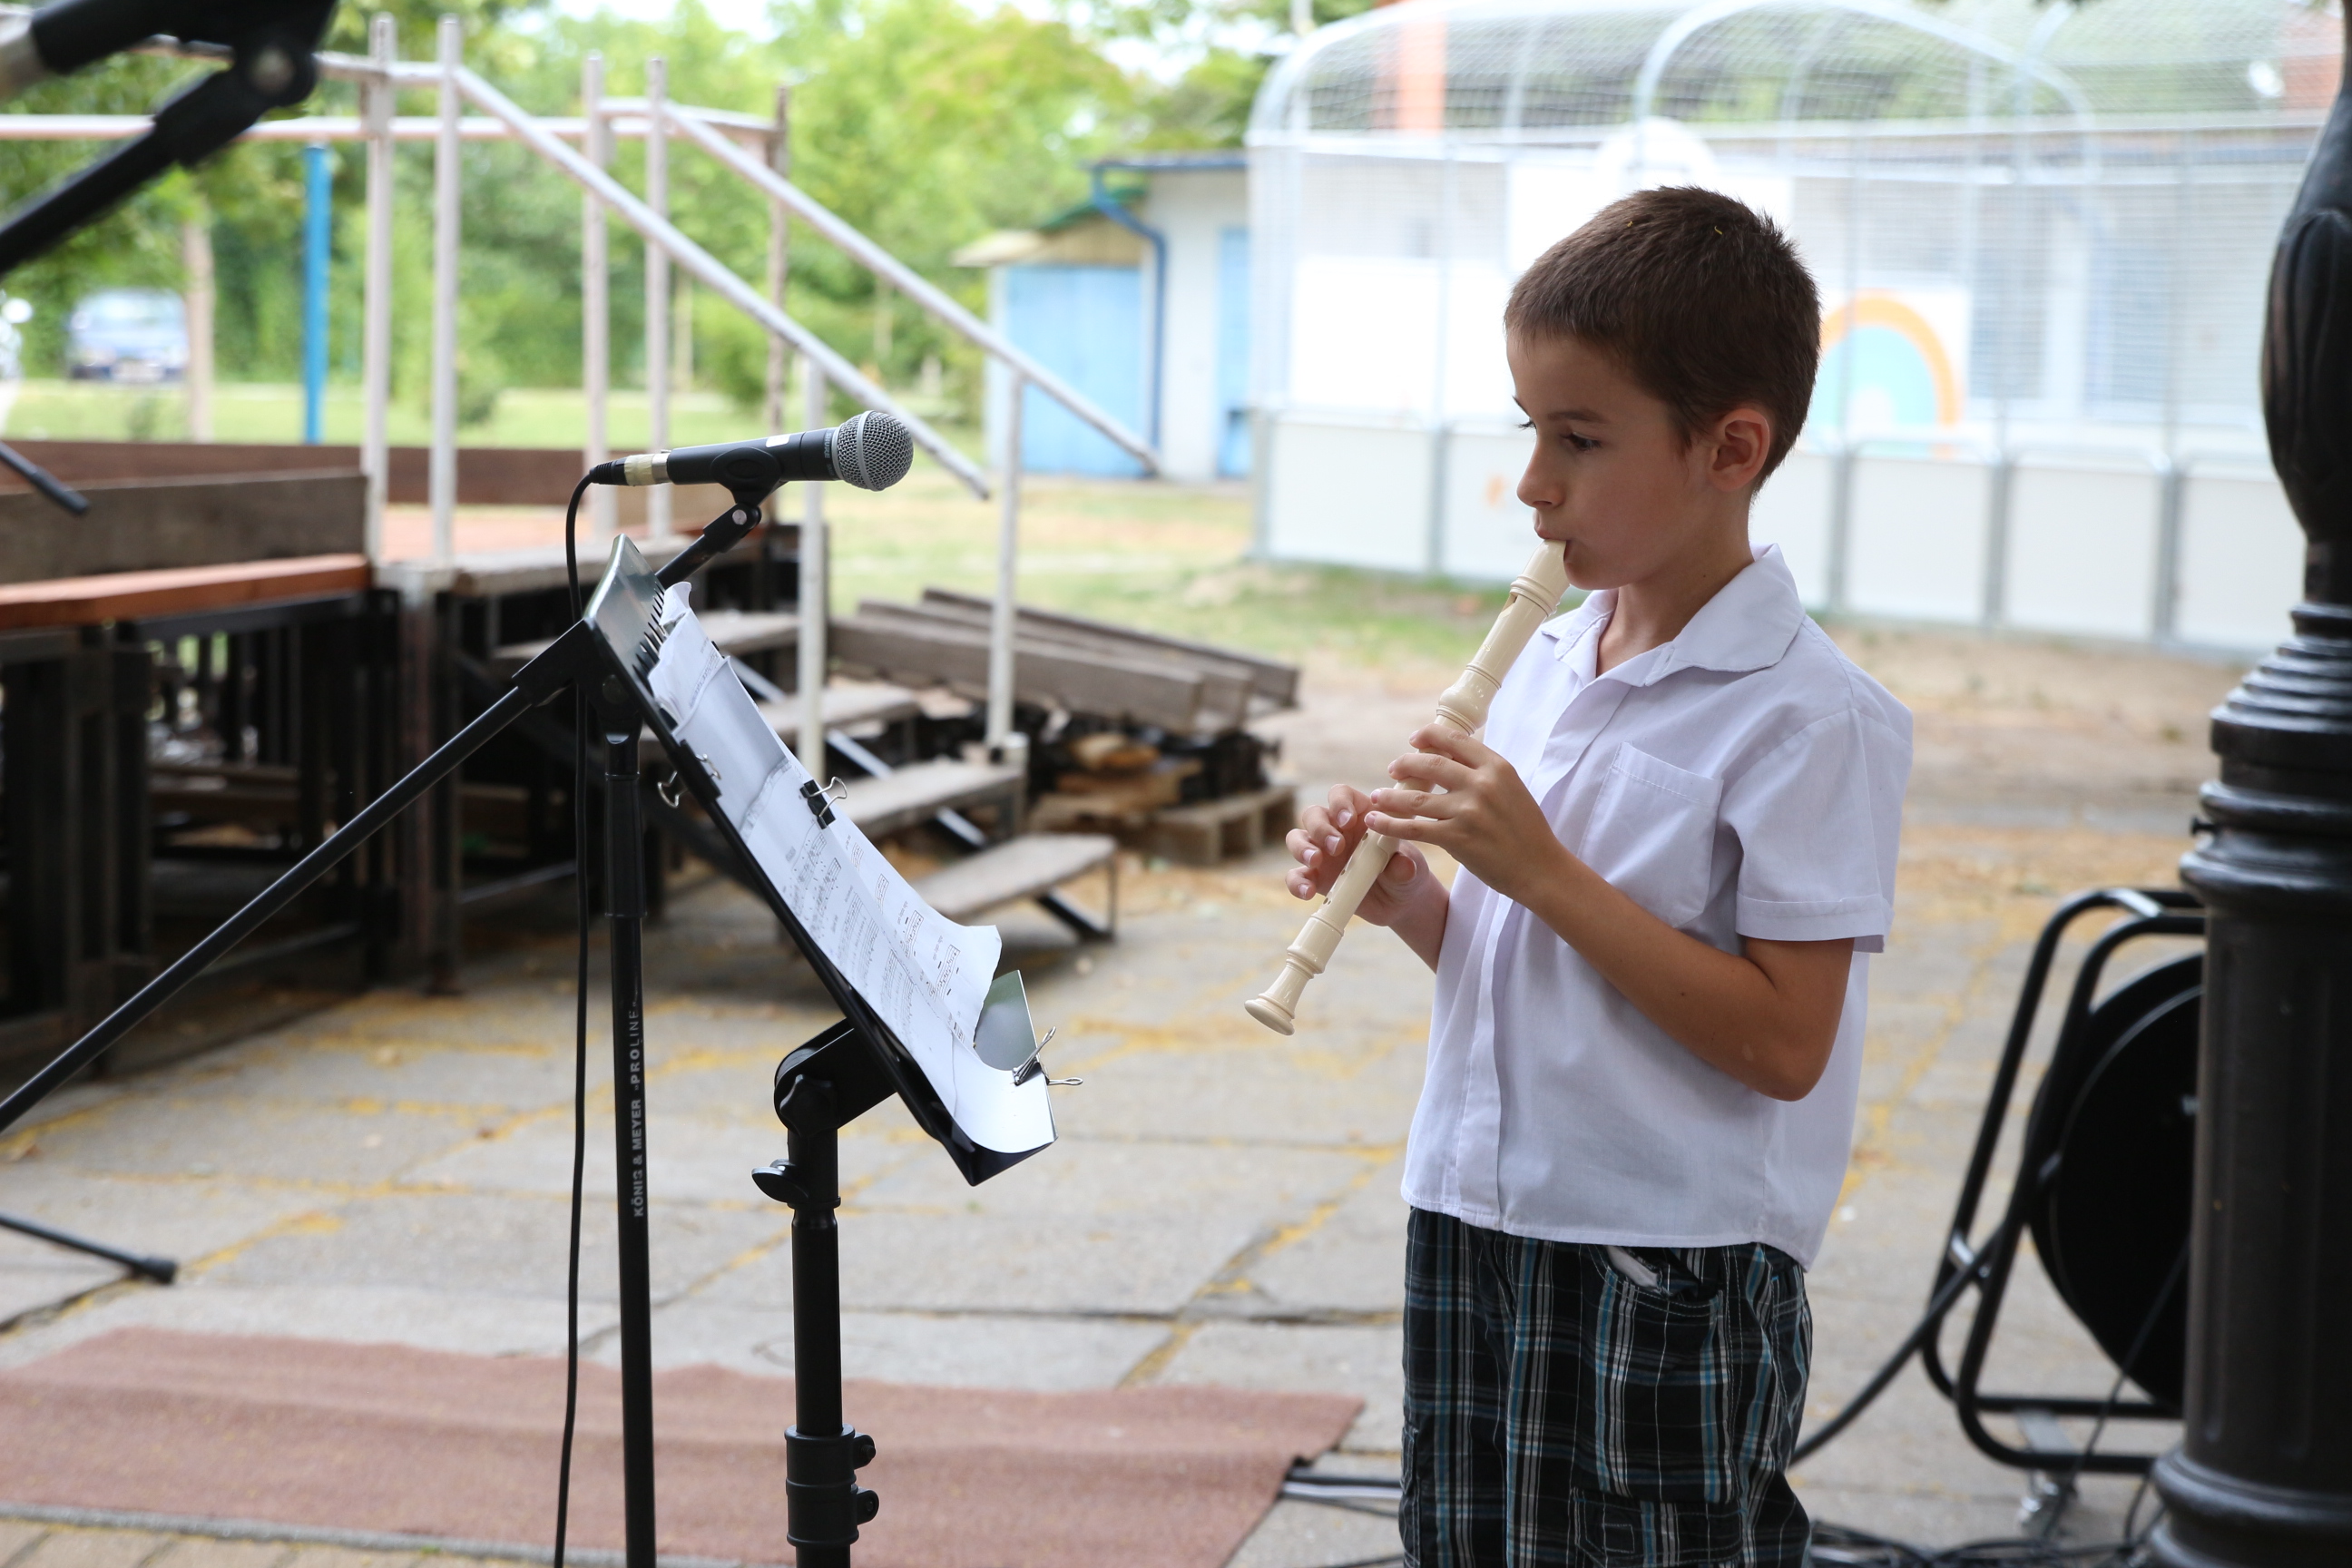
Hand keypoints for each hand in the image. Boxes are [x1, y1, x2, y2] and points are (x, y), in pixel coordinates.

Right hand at [1284, 783, 1432, 927]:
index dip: (1340, 802)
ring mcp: (1322, 853)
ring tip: (1315, 861)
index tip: (1348, 820)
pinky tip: (1308, 891)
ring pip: (1296, 838)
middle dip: (1320, 827)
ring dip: (1301, 847)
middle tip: (1337, 846)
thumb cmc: (1407, 875)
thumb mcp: (1412, 870)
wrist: (1399, 904)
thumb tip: (1402, 865)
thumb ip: (1404, 866)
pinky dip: (1296, 882)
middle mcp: (1337, 830)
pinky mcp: (1315, 878)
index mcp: (1361, 816)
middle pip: (1313, 814)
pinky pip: (1295, 876)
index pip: (1341, 795)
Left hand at [1365, 724, 1566, 905]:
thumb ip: (1484, 773)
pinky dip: (1390, 824)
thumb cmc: (1526, 830)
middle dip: (1406, 763)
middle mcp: (1482, 784)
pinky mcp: (1458, 838)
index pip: (1455, 739)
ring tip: (1376, 796)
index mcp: (1497, 767)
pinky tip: (1375, 822)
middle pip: (1431, 764)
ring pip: (1416, 797)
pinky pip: (1415, 828)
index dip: (1429, 735)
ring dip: (1390, 796)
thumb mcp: (1512, 789)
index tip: (1414, 739)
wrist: (1540, 868)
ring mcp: (1469, 811)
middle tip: (1393, 768)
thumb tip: (1452, 759)